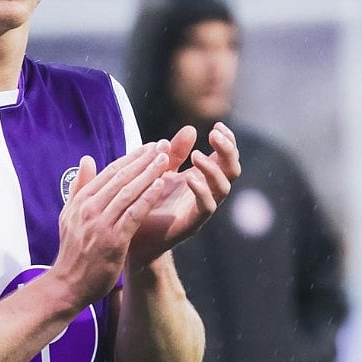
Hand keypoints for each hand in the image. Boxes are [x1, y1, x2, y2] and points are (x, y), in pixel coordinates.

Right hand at [47, 143, 171, 306]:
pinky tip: (161, 185)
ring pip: (129, 191)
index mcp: (81, 200)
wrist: (68, 284)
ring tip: (166, 160)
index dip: (131, 157)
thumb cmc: (73, 251)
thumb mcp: (69, 215)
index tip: (149, 146)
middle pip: (121, 177)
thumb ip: (79, 187)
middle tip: (163, 145)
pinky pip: (134, 213)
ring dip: (149, 173)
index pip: (110, 172)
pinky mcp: (113, 239)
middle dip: (144, 159)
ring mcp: (101, 223)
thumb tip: (86, 159)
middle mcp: (89, 208)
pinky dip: (148, 197)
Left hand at [125, 122, 241, 269]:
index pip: (225, 157)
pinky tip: (190, 178)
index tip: (217, 126)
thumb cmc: (145, 202)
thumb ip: (174, 152)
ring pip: (224, 187)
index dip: (227, 141)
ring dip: (214, 168)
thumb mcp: (159, 170)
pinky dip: (202, 191)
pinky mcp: (191, 224)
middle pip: (232, 169)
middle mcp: (205, 191)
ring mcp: (200, 208)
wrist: (129, 235)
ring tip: (196, 155)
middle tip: (214, 134)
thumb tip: (191, 128)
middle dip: (228, 150)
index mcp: (200, 177)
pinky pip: (207, 207)